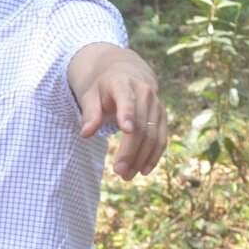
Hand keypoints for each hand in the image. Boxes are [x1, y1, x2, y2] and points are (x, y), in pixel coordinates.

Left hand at [76, 55, 167, 179]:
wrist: (129, 73)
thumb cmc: (105, 87)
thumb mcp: (91, 94)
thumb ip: (89, 113)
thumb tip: (85, 134)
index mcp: (123, 84)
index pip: (126, 99)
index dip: (126, 114)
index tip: (125, 130)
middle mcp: (144, 93)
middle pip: (140, 125)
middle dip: (130, 150)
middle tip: (118, 171)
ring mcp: (156, 106)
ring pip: (153, 135)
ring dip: (141, 158)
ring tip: (127, 175)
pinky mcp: (162, 117)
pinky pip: (161, 138)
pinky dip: (154, 155)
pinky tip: (144, 170)